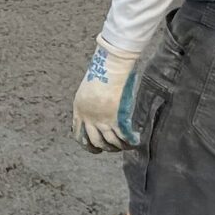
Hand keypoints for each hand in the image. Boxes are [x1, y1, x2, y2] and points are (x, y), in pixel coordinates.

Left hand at [72, 38, 143, 152]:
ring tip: (126, 146)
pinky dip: (129, 142)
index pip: (79, 135)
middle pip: (95, 142)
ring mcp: (102, 120)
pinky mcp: (116, 119)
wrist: (111, 66)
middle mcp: (88, 118)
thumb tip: (100, 112)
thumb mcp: (88, 90)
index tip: (95, 148)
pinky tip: (135, 142)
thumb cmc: (101, 72)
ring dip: (118, 147)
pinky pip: (123, 137)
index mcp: (79, 110)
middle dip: (105, 148)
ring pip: (110, 142)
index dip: (88, 144)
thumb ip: (91, 104)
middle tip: (112, 148)